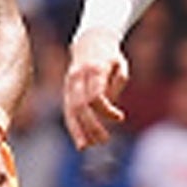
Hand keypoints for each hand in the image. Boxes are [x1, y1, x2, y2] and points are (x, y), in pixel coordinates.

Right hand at [62, 28, 128, 149]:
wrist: (89, 40)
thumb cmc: (110, 55)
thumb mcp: (120, 64)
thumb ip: (117, 83)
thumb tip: (109, 104)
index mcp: (94, 69)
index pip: (96, 96)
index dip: (107, 111)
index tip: (120, 117)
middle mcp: (78, 77)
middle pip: (81, 106)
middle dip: (91, 126)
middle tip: (104, 140)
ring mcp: (69, 83)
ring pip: (69, 110)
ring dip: (77, 130)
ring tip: (85, 147)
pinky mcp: (66, 89)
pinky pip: (67, 110)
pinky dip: (72, 125)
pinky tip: (79, 139)